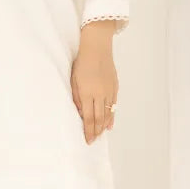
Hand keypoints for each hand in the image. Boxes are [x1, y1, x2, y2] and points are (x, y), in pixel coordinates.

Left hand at [70, 29, 118, 143]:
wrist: (97, 48)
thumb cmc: (82, 62)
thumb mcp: (74, 80)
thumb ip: (77, 97)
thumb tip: (81, 113)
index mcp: (88, 93)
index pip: (89, 117)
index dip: (88, 130)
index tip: (87, 140)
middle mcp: (100, 94)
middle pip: (99, 118)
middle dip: (96, 131)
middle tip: (94, 140)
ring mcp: (109, 91)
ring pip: (108, 113)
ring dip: (104, 126)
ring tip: (101, 135)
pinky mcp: (115, 87)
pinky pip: (114, 105)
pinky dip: (112, 116)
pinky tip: (110, 123)